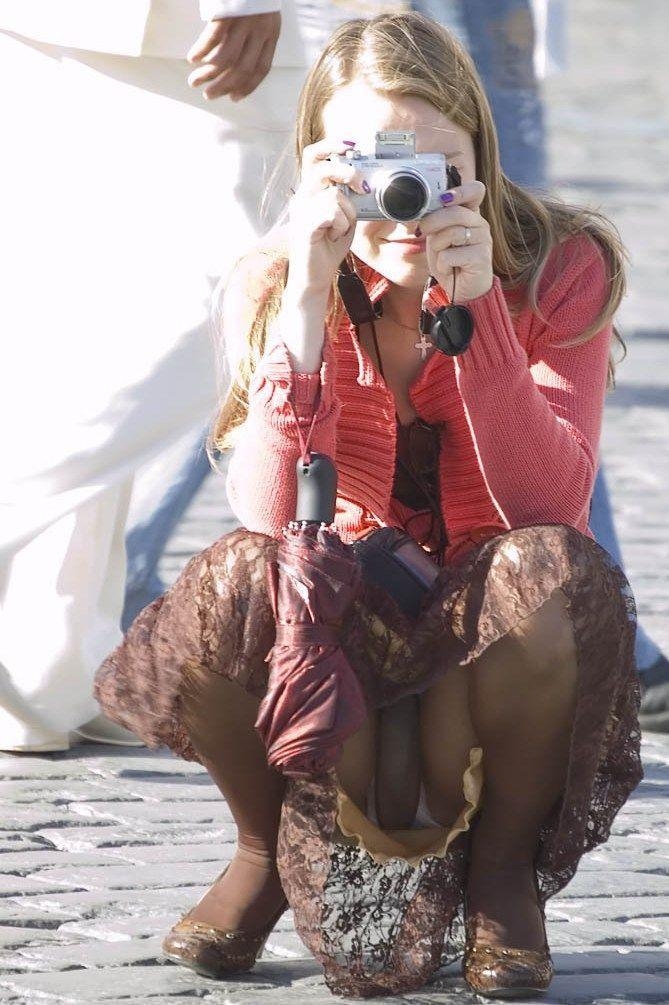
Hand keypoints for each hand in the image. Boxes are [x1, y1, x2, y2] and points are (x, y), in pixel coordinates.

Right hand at [187, 13, 280, 100]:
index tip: (233, 98)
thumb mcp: (263, 13)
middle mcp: (259, 30)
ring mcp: (243, 22)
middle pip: (242, 69)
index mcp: (271, 33)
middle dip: (223, 86)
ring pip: (225, 59)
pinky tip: (193, 58)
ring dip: (208, 74)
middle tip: (208, 95)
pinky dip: (201, 51)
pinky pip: (212, 39)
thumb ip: (255, 35)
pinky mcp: (227, 12)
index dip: (247, 87)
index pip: (261, 69)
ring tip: (194, 81)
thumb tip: (237, 62)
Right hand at [286, 140, 366, 300]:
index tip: (351, 145)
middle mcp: (301, 197)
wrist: (314, 277)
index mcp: (309, 192)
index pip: (312, 156)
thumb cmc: (327, 248)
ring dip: (347, 214)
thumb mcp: (344, 217)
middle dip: (348, 173)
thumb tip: (363, 183)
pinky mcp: (304, 225)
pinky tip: (334, 236)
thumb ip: (349, 199)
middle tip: (361, 187)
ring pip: (334, 195)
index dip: (331, 145)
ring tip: (340, 230)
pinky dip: (341, 225)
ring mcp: (300, 211)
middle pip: (324, 167)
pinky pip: (332, 213)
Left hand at [420, 181, 492, 302]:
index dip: (460, 190)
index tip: (444, 198)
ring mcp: (484, 240)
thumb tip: (423, 209)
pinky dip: (443, 265)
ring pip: (452, 233)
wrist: (462, 290)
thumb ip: (435, 221)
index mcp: (471, 215)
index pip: (476, 190)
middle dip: (432, 222)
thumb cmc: (450, 262)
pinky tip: (449, 269)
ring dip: (438, 248)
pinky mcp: (482, 258)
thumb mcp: (438, 237)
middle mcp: (480, 224)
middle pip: (455, 212)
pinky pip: (450, 255)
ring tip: (442, 257)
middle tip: (422, 232)